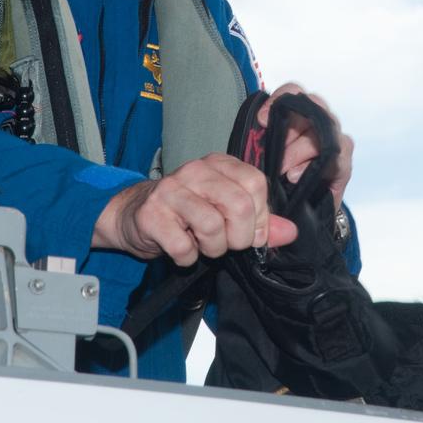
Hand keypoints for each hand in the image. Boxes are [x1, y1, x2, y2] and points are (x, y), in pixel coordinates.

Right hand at [92, 153, 297, 265]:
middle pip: (239, 205)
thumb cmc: (184, 213)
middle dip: (239, 237)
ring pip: (213, 226)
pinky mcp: (151, 215)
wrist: (132, 215)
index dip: (261, 216)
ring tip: (201, 244)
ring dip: (212, 248)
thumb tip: (290, 232)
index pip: (256, 184)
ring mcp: (170, 190)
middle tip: (226, 243)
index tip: (251, 233)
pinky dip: (187, 258)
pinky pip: (184, 247)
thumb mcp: (224, 211)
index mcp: (218, 164)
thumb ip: (259, 220)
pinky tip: (181, 249)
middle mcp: (195, 170)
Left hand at [258, 82, 354, 210]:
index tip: (261, 120)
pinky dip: (312, 166)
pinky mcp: (344, 165)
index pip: (295, 92)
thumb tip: (252, 129)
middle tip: (273, 154)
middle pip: (313, 107)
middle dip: (290, 130)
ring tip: (283, 171)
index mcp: (300, 116)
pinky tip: (296, 176)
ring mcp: (335, 142)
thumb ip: (261, 139)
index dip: (279, 100)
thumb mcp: (264, 155)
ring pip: (323, 131)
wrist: (299, 211)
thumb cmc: (280, 179)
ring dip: (299, 150)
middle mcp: (321, 123)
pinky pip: (336, 157)